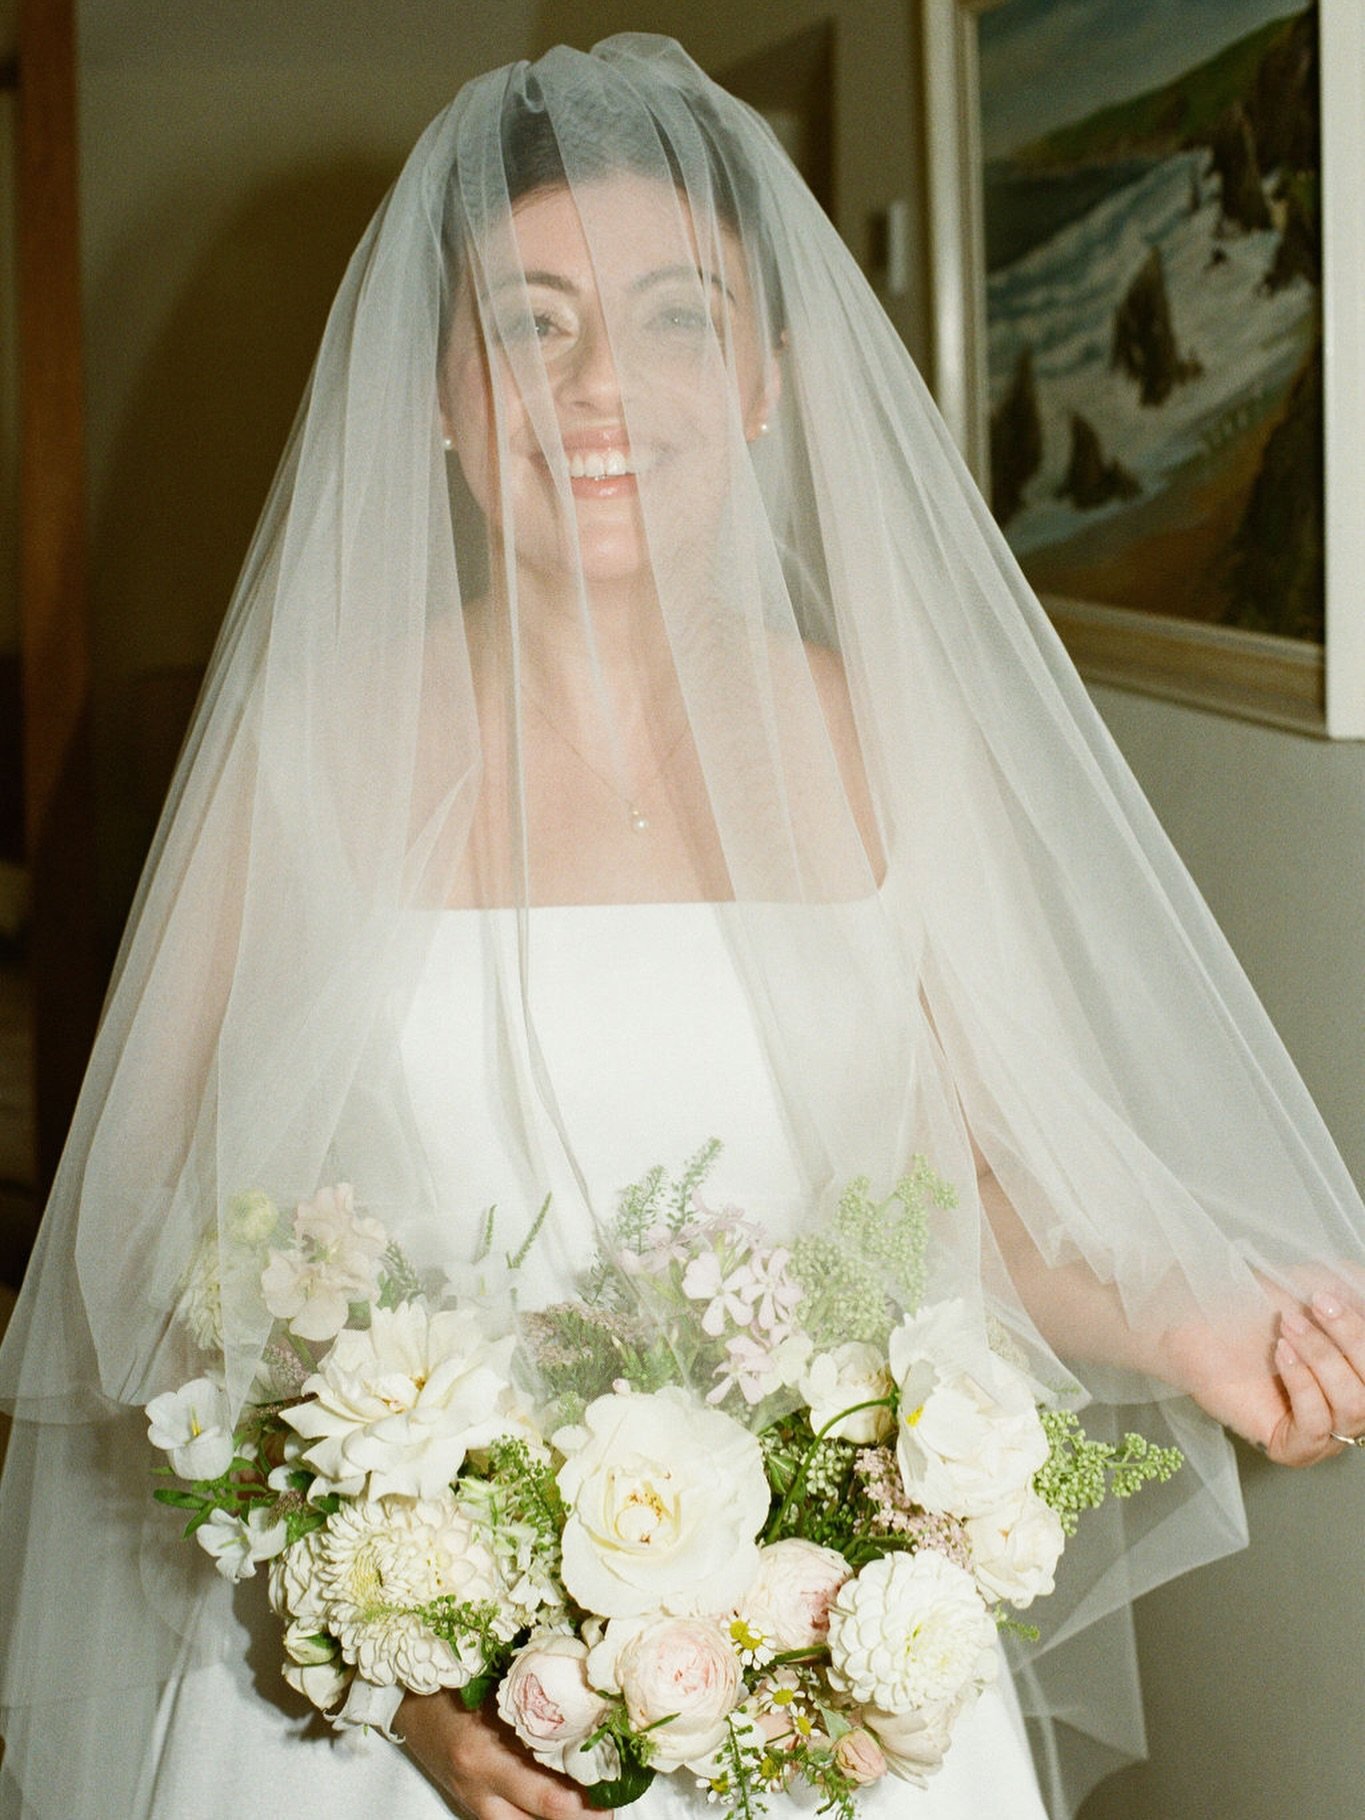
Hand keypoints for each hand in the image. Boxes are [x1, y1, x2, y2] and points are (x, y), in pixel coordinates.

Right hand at [399, 1691, 602, 1819]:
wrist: (406, 1701)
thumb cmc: (453, 1681)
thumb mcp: (493, 1686)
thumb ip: (534, 1704)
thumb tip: (589, 1706)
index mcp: (486, 1754)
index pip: (548, 1795)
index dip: (588, 1798)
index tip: (619, 1785)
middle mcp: (481, 1785)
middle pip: (543, 1816)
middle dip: (584, 1815)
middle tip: (612, 1806)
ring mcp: (473, 1801)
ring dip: (562, 1819)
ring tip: (593, 1807)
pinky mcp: (470, 1806)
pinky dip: (535, 1817)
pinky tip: (562, 1805)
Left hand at [1269, 1287, 1364, 1464]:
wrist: (1196, 1318)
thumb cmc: (1255, 1305)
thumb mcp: (1315, 1287)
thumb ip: (1352, 1290)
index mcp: (1359, 1374)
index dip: (1363, 1332)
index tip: (1331, 1296)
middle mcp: (1352, 1408)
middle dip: (1352, 1338)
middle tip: (1316, 1305)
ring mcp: (1326, 1433)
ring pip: (1354, 1406)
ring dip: (1322, 1357)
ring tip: (1288, 1327)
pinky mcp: (1293, 1447)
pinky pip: (1317, 1423)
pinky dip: (1303, 1382)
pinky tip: (1281, 1353)